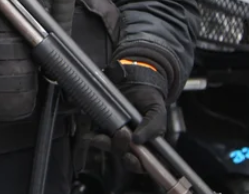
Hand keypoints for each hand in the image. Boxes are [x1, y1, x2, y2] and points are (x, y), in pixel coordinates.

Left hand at [91, 59, 168, 173]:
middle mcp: (132, 145)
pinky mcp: (104, 129)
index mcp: (149, 145)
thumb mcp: (157, 111)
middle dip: (120, 149)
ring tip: (103, 136)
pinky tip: (92, 136)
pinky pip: (98, 137)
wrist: (134, 83)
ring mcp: (117, 137)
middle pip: (125, 157)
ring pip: (110, 148)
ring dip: (106, 144)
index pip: (144, 163)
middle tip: (121, 134)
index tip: (131, 158)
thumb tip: (138, 140)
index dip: (137, 165)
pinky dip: (94, 137)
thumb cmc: (149, 100)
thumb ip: (153, 126)